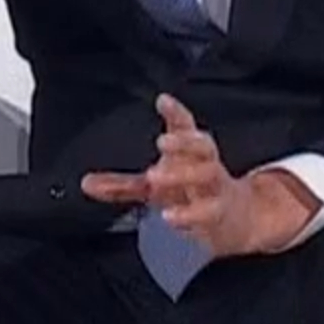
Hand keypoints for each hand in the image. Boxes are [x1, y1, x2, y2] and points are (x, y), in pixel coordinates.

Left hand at [79, 95, 320, 261]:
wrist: (237, 222)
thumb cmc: (192, 196)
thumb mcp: (154, 189)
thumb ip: (121, 186)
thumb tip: (86, 184)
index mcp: (190, 153)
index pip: (186, 127)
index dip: (176, 113)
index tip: (162, 100)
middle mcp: (207, 166)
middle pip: (202, 146)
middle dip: (184, 142)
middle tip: (161, 142)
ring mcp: (216, 190)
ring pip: (208, 174)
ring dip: (184, 175)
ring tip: (155, 177)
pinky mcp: (220, 215)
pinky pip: (209, 212)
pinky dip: (190, 215)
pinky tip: (171, 216)